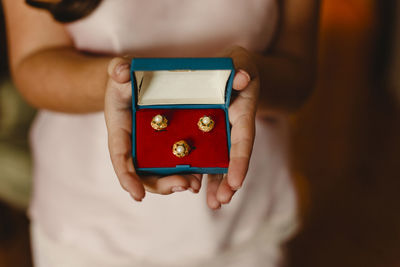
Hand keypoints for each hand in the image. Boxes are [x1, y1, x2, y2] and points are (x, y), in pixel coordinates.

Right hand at [104, 58, 201, 200]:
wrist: (137, 85)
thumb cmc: (126, 80)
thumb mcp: (121, 70)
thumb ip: (118, 69)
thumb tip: (121, 71)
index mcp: (120, 131)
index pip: (120, 158)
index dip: (127, 178)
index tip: (137, 195)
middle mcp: (135, 146)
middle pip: (145, 175)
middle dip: (163, 185)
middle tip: (184, 185)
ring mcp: (152, 149)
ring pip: (162, 174)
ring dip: (179, 181)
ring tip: (195, 184)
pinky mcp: (168, 147)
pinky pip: (177, 163)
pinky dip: (188, 171)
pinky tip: (202, 176)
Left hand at [207, 46, 258, 208]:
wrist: (232, 72)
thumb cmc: (236, 64)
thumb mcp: (239, 61)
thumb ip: (241, 67)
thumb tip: (243, 78)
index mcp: (242, 112)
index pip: (243, 139)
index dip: (240, 160)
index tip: (237, 181)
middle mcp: (233, 128)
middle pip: (233, 158)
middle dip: (228, 181)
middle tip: (221, 201)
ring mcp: (222, 135)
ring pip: (220, 162)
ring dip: (217, 183)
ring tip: (215, 204)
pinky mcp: (209, 137)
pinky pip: (205, 155)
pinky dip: (202, 171)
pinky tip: (195, 188)